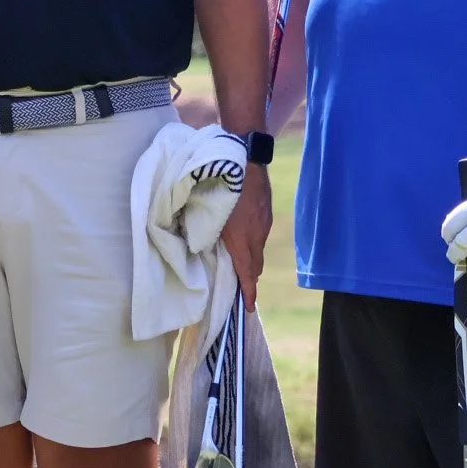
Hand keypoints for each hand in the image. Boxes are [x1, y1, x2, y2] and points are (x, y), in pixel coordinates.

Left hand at [221, 162, 271, 311]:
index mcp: (240, 238)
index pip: (247, 273)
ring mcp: (264, 224)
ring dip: (249, 259)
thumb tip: (200, 247)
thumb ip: (206, 233)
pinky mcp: (266, 215)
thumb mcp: (208, 212)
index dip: (248, 292)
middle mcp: (256, 235)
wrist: (245, 159)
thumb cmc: (221, 185)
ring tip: (238, 262)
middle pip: (256, 266)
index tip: (247, 307)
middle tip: (239, 287)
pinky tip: (242, 238)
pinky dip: (252, 244)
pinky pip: (260, 237)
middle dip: (248, 278)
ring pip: (258, 251)